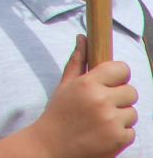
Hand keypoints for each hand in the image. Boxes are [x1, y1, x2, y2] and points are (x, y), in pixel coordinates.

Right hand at [28, 35, 136, 157]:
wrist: (51, 146)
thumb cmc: (58, 113)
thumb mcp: (65, 85)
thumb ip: (77, 61)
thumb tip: (83, 37)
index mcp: (88, 84)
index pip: (121, 69)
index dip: (118, 75)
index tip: (111, 81)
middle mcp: (101, 101)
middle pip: (131, 91)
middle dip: (120, 97)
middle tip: (104, 104)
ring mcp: (111, 121)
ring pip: (133, 112)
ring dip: (121, 116)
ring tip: (101, 120)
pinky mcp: (118, 140)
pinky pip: (132, 131)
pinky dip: (121, 133)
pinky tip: (103, 133)